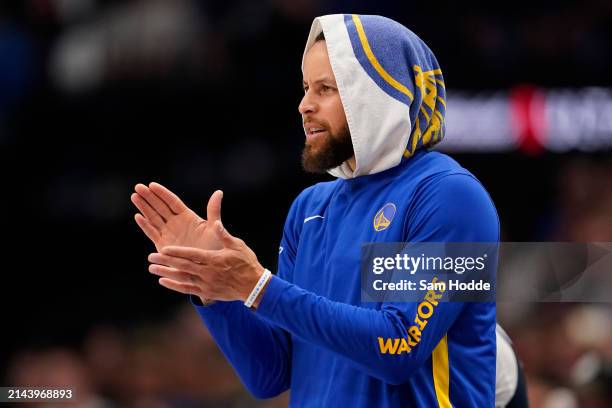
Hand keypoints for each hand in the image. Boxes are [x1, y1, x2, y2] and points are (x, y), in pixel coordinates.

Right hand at [131, 182, 223, 251]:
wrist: (208, 267)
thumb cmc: (214, 247)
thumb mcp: (214, 227)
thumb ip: (213, 210)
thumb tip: (218, 192)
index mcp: (187, 216)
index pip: (172, 202)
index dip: (162, 193)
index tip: (151, 185)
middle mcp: (176, 223)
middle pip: (160, 207)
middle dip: (149, 197)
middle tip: (138, 186)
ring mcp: (168, 233)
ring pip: (153, 217)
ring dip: (143, 207)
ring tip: (134, 196)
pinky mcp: (163, 245)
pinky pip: (152, 233)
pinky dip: (145, 225)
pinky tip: (138, 216)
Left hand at [147, 220, 266, 304]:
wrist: (254, 286)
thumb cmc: (246, 263)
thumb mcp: (237, 246)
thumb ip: (224, 235)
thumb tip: (216, 223)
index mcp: (214, 259)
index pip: (192, 255)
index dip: (177, 252)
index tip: (163, 249)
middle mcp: (208, 272)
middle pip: (183, 266)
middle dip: (166, 262)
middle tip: (151, 257)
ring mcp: (206, 284)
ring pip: (182, 278)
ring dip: (166, 273)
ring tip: (152, 269)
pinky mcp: (207, 293)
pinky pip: (187, 289)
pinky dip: (174, 285)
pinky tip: (163, 281)